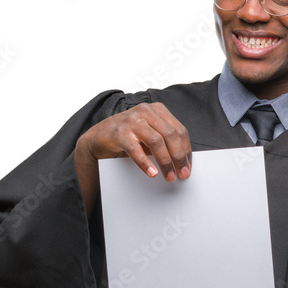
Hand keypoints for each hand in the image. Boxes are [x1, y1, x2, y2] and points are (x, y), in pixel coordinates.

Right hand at [74, 101, 191, 216]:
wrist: (99, 137)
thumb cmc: (129, 136)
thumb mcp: (150, 134)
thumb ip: (165, 141)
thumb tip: (183, 161)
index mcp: (157, 110)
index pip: (179, 130)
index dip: (186, 150)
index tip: (188, 167)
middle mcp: (146, 111)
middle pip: (170, 135)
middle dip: (179, 157)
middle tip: (182, 174)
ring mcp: (132, 120)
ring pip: (156, 141)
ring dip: (165, 162)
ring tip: (169, 176)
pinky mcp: (119, 132)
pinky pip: (136, 149)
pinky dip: (145, 163)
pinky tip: (152, 173)